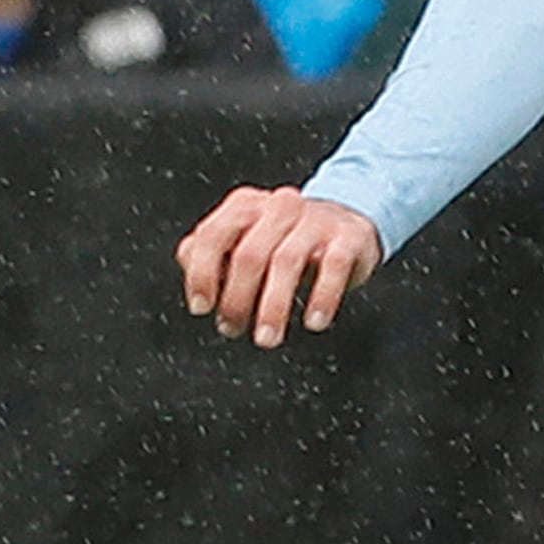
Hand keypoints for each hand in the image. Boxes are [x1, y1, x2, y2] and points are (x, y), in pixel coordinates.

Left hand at [180, 187, 383, 346]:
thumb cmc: (287, 240)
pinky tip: (314, 321)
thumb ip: (211, 254)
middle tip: (234, 329)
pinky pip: (334, 267)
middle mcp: (280, 207)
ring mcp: (316, 219)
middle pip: (249, 254)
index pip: (213, 235)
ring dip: (273, 307)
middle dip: (237, 300)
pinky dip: (322, 298)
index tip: (202, 306)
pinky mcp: (350, 235)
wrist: (348, 222)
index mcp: (246, 207)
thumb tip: (194, 274)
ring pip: (287, 262)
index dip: (202, 274)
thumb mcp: (245, 240)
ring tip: (267, 337)